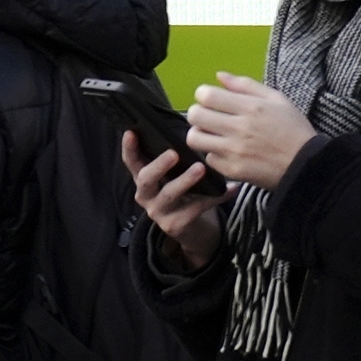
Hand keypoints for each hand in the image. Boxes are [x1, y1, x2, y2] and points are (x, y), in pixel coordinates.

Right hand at [123, 132, 223, 271]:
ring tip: (201, 168)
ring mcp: (159, 212)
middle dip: (159, 165)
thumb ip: (173, 160)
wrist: (193, 229)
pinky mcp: (176, 225)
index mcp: (144, 180)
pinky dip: (215, 197)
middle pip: (146, 179)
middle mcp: (146, 195)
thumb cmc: (184, 194)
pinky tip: (231, 188)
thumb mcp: (173, 177)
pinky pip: (196, 208)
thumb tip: (191, 130)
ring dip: (185, 180)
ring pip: (170, 194)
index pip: (132, 162)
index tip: (131, 132)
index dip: (129, 148)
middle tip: (174, 153)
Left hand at [187, 74, 318, 189]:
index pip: (206, 95)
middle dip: (198, 113)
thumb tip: (219, 76)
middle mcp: (239, 128)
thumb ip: (246, 85)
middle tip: (209, 117)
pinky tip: (227, 152)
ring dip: (201, 134)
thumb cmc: (293, 129)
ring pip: (195, 138)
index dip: (203, 95)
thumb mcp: (277, 99)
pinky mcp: (233, 170)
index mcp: (250, 107)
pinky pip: (209, 159)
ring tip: (213, 135)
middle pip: (194, 115)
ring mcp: (234, 151)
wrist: (307, 165)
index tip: (211, 100)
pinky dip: (215, 155)